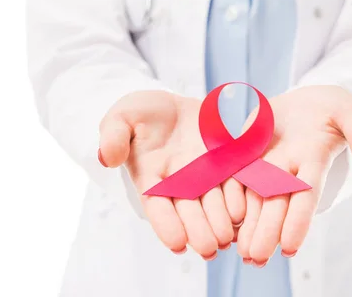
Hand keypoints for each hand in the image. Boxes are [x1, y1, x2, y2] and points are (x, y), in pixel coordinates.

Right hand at [97, 91, 245, 257]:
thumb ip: (113, 136)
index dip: (166, 226)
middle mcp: (179, 185)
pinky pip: (234, 183)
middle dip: (199, 231)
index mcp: (151, 180)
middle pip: (190, 213)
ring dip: (221, 222)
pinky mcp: (225, 163)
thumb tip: (107, 158)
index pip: (157, 209)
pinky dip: (238, 198)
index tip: (177, 244)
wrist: (172, 103)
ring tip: (228, 235)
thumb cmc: (142, 113)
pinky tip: (243, 211)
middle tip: (209, 248)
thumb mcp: (122, 117)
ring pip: (214, 204)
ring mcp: (204, 176)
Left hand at [236, 85, 351, 265]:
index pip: (307, 196)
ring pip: (253, 197)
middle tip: (255, 259)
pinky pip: (232, 174)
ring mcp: (264, 163)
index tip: (290, 248)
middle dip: (266, 231)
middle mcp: (287, 169)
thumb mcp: (349, 113)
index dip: (299, 222)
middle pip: (276, 203)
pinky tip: (218, 218)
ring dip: (246, 224)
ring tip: (238, 251)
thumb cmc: (332, 109)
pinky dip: (226, 196)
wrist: (304, 103)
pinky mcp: (245, 152)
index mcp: (312, 161)